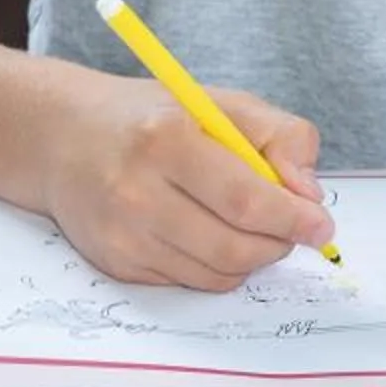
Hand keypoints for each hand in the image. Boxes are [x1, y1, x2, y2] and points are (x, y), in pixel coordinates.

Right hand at [40, 72, 333, 290]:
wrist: (64, 137)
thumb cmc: (155, 118)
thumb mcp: (223, 104)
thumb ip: (282, 137)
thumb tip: (309, 195)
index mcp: (165, 140)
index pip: (245, 200)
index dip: (292, 220)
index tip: (321, 226)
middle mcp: (136, 192)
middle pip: (234, 248)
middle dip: (277, 244)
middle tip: (290, 228)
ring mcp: (122, 234)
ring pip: (217, 274)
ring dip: (251, 258)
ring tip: (249, 225)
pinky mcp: (115, 263)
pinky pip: (190, 282)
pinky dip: (216, 266)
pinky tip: (206, 232)